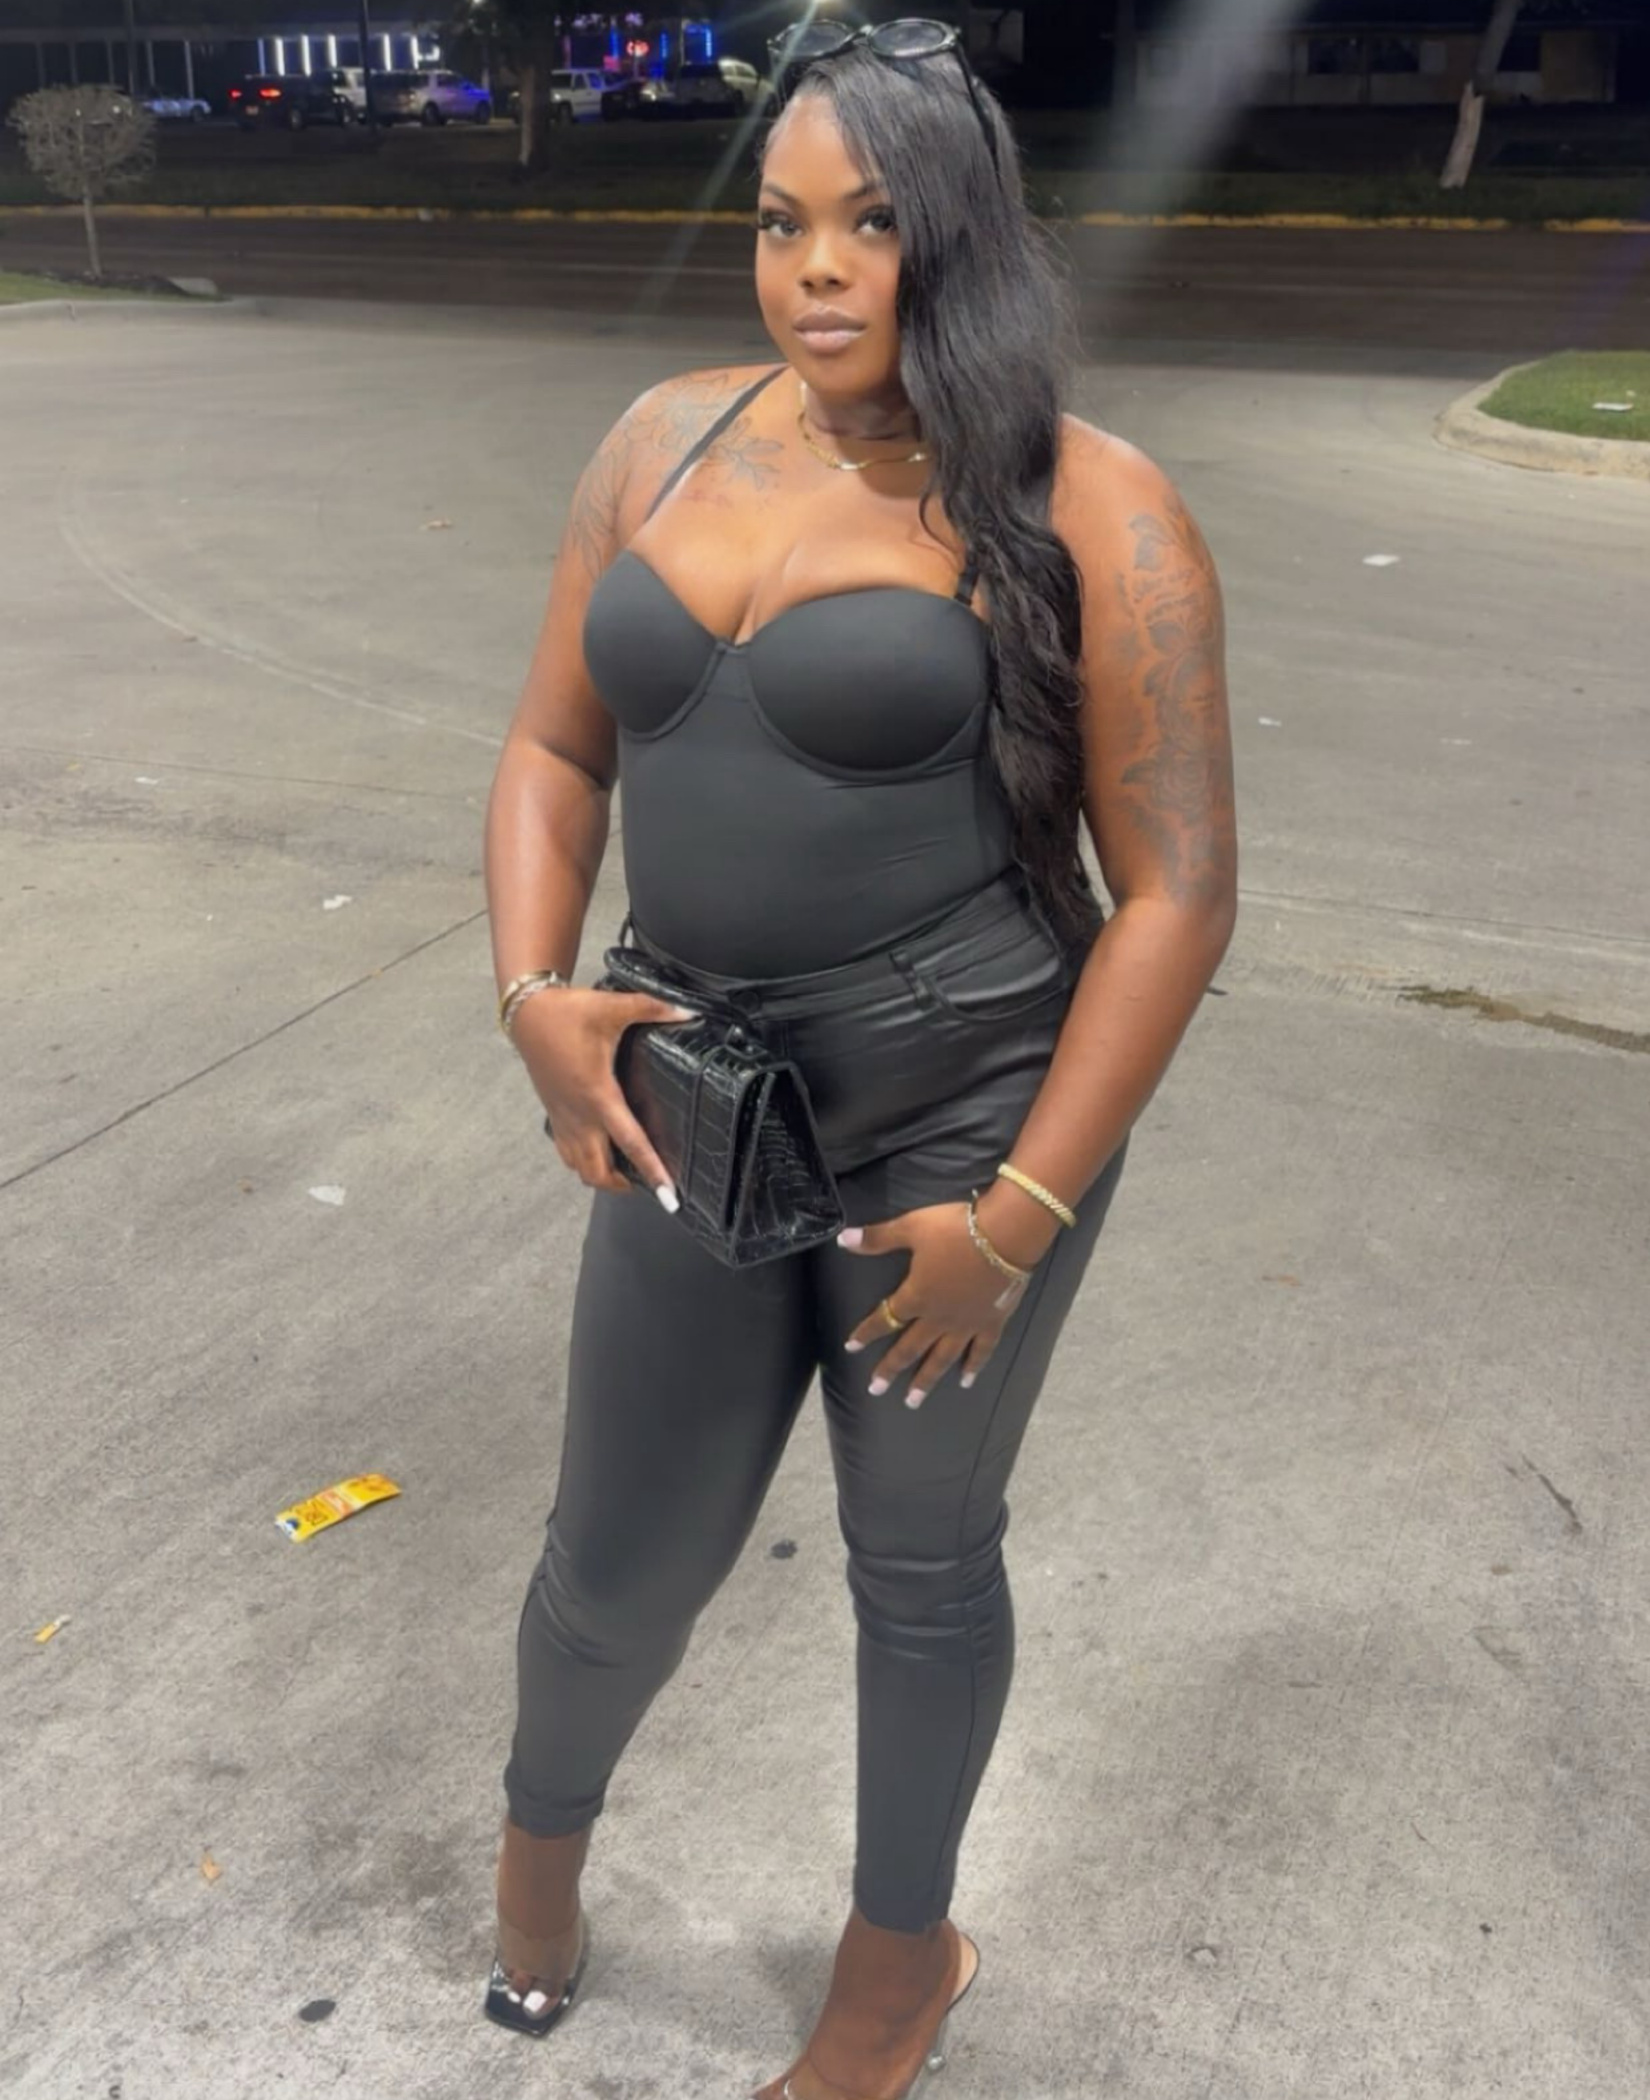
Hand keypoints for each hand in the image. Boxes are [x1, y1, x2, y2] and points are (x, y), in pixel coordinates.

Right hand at [510, 986, 697, 1202]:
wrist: (527, 1014)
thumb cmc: (569, 1013)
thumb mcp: (612, 1007)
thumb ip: (652, 1007)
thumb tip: (688, 1010)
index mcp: (600, 1096)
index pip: (631, 1143)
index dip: (652, 1171)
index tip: (669, 1198)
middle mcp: (580, 1116)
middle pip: (597, 1172)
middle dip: (622, 1184)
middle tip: (648, 1181)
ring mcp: (563, 1118)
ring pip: (579, 1167)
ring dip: (600, 1176)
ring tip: (624, 1170)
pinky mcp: (553, 1114)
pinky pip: (566, 1153)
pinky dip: (582, 1161)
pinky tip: (598, 1149)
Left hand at [836, 1200, 1043, 1408]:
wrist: (1006, 1236)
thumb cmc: (956, 1230)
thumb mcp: (912, 1227)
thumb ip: (878, 1238)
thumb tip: (843, 1239)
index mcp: (916, 1296)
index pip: (885, 1318)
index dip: (866, 1332)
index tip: (850, 1347)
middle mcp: (938, 1318)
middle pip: (910, 1348)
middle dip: (891, 1369)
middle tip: (876, 1390)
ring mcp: (966, 1325)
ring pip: (942, 1358)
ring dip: (926, 1380)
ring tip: (913, 1401)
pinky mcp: (992, 1323)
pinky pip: (980, 1351)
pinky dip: (973, 1367)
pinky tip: (966, 1382)